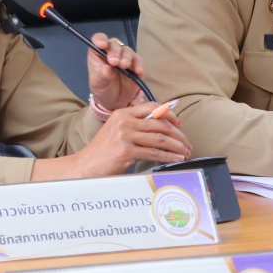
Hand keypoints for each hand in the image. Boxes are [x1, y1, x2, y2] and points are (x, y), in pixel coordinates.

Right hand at [31, 102, 191, 181]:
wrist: (86, 165)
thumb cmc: (102, 151)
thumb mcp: (116, 131)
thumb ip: (134, 125)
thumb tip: (159, 128)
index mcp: (122, 113)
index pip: (152, 107)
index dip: (169, 114)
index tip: (179, 123)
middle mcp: (124, 121)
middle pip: (159, 123)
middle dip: (178, 133)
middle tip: (186, 142)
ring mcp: (125, 136)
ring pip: (160, 138)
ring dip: (177, 145)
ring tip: (185, 151)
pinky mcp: (127, 151)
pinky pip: (154, 152)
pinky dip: (169, 156)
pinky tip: (176, 158)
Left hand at [87, 33, 144, 109]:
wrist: (115, 102)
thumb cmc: (102, 88)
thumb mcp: (97, 84)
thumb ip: (101, 76)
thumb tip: (107, 68)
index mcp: (98, 53)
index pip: (98, 39)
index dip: (100, 39)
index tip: (102, 45)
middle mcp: (112, 52)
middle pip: (115, 44)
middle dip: (115, 51)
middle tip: (114, 62)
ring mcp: (125, 57)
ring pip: (127, 51)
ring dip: (127, 57)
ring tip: (125, 66)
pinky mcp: (136, 65)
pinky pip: (139, 61)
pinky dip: (139, 65)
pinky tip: (138, 71)